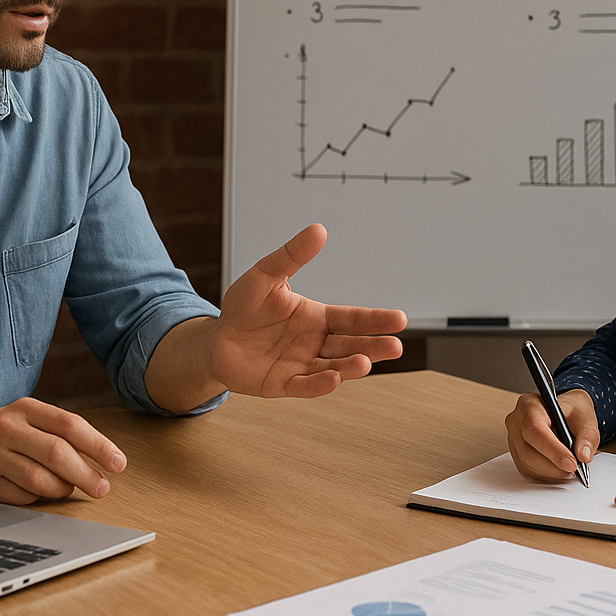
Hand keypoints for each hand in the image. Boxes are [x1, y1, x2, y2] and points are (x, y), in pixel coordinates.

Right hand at [0, 397, 126, 504]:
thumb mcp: (26, 418)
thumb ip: (59, 432)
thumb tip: (100, 458)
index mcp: (26, 408)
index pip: (70, 425)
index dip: (99, 445)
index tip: (119, 463)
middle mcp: (8, 429)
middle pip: (58, 454)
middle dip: (87, 474)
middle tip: (103, 488)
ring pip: (41, 480)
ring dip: (62, 489)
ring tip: (67, 488)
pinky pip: (22, 497)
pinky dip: (38, 497)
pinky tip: (38, 491)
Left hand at [147, 224, 407, 409]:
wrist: (216, 341)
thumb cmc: (243, 308)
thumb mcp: (265, 275)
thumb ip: (291, 256)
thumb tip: (318, 230)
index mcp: (317, 317)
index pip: (352, 318)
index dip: (375, 320)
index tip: (399, 319)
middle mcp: (315, 343)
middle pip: (351, 345)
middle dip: (373, 346)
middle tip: (395, 346)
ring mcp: (301, 365)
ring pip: (334, 367)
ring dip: (351, 366)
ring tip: (365, 362)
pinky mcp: (283, 384)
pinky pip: (304, 386)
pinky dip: (320, 384)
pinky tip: (333, 380)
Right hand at [505, 388, 598, 481]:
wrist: (566, 415)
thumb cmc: (572, 412)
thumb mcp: (586, 417)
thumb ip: (587, 436)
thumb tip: (582, 455)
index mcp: (530, 405)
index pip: (534, 429)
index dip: (552, 449)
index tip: (572, 463)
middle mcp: (517, 422)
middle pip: (527, 451)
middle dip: (553, 465)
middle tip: (574, 469)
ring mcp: (514, 440)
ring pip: (527, 464)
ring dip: (551, 472)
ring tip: (569, 469)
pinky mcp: (517, 455)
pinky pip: (528, 471)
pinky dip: (546, 476)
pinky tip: (559, 470)